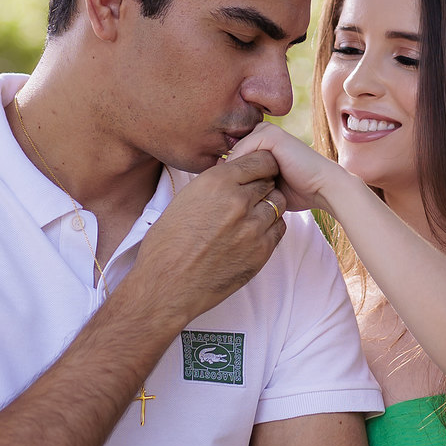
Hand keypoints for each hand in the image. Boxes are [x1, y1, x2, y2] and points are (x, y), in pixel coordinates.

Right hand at [135, 153, 285, 323]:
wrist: (166, 285)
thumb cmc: (168, 243)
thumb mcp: (186, 198)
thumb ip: (215, 185)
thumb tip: (234, 175)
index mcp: (217, 182)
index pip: (260, 160)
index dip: (261, 164)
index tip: (258, 170)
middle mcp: (238, 201)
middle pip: (270, 181)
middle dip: (263, 185)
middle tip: (251, 195)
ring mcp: (253, 228)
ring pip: (278, 204)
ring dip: (268, 206)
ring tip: (250, 216)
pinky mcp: (261, 251)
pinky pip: (279, 229)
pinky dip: (270, 227)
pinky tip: (253, 232)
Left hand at [228, 126, 343, 215]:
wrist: (323, 188)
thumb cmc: (298, 192)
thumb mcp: (267, 188)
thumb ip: (248, 183)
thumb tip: (219, 187)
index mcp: (261, 143)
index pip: (233, 158)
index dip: (226, 178)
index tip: (223, 197)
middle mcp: (262, 133)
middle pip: (231, 155)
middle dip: (225, 176)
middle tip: (223, 196)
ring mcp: (266, 131)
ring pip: (235, 153)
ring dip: (231, 174)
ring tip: (230, 194)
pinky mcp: (271, 134)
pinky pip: (243, 151)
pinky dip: (239, 169)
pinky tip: (242, 186)